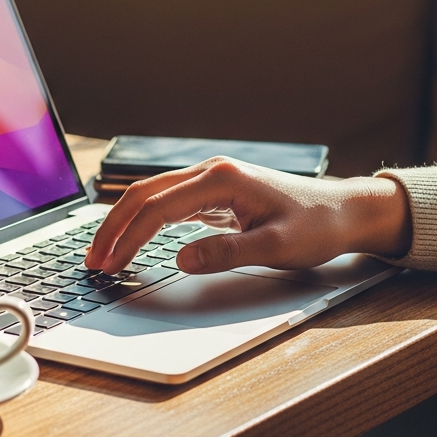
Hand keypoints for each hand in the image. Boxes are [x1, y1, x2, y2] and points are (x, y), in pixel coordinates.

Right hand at [85, 158, 411, 275]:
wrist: (344, 211)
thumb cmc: (316, 226)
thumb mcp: (276, 246)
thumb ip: (227, 253)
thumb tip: (181, 260)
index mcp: (221, 179)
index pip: (158, 207)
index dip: (128, 236)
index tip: (108, 264)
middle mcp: (211, 172)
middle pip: (145, 194)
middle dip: (114, 227)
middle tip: (93, 261)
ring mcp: (212, 181)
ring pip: (153, 196)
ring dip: (126, 223)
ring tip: (104, 253)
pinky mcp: (216, 193)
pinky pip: (169, 204)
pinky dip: (145, 222)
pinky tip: (134, 240)